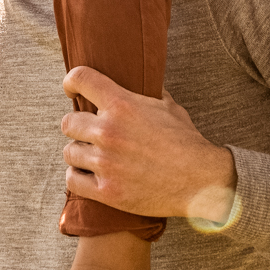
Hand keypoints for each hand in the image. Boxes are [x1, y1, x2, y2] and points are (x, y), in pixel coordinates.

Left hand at [58, 66, 236, 221]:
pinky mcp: (106, 191)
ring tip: (93, 156)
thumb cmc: (187, 143)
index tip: (72, 89)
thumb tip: (140, 80)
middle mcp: (109, 131)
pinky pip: (72, 179)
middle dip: (78, 126)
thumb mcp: (169, 107)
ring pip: (69, 152)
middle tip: (90, 133)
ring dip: (80, 153)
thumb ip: (147, 94)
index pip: (81, 79)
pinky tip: (89, 174)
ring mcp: (106, 162)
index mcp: (123, 105)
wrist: (201, 181)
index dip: (72, 82)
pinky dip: (78, 176)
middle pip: (68, 122)